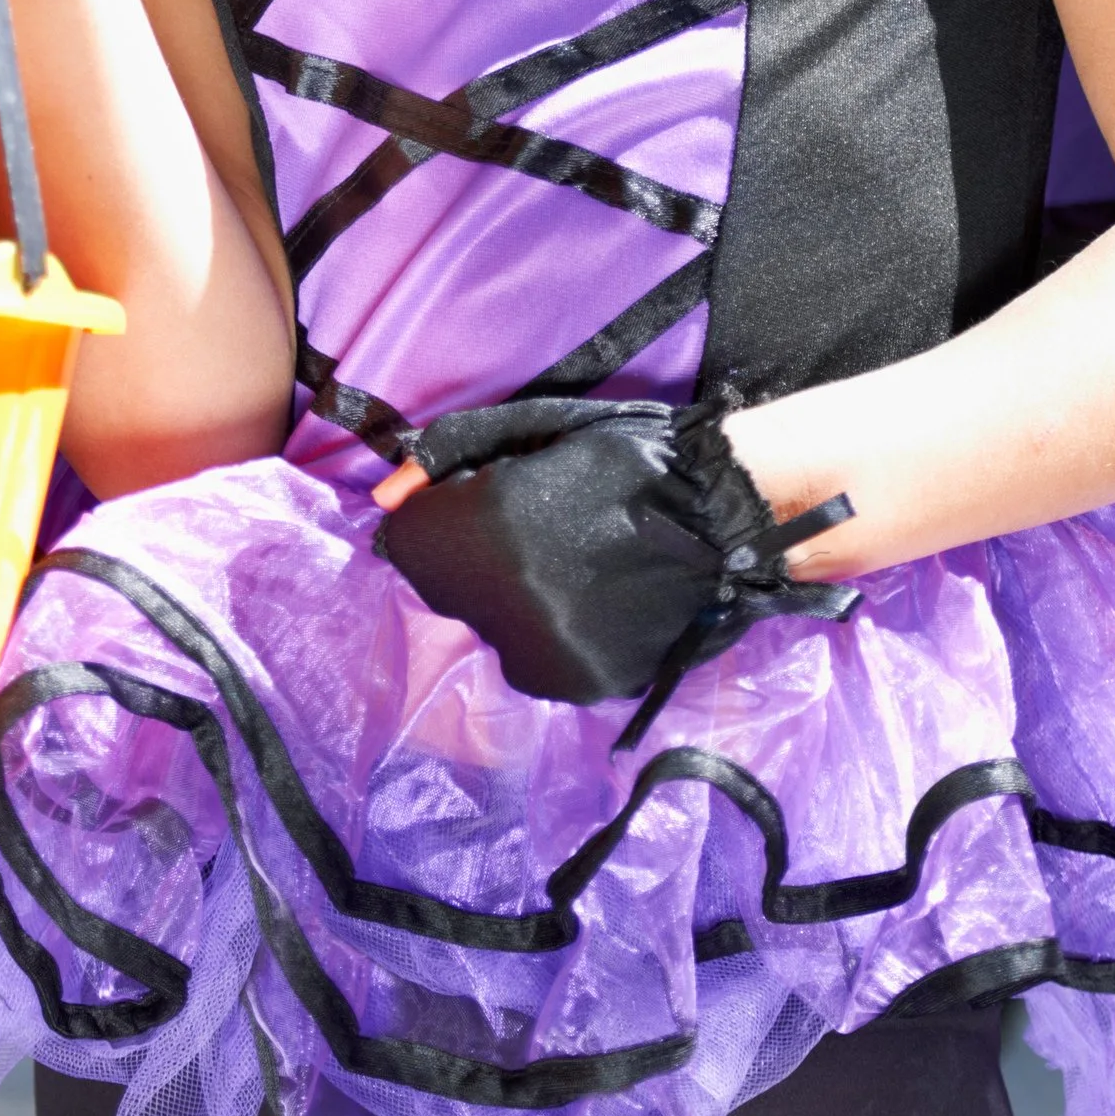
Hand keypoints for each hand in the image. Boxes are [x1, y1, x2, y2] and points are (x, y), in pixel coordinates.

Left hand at [373, 397, 851, 704]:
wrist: (729, 518)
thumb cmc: (626, 461)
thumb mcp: (533, 433)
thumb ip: (451, 459)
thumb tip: (385, 496)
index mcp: (489, 522)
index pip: (406, 542)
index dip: (439, 522)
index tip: (473, 510)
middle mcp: (507, 596)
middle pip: (443, 591)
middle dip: (472, 564)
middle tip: (533, 541)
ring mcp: (545, 648)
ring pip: (487, 632)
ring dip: (510, 607)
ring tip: (569, 575)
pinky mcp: (580, 682)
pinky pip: (535, 662)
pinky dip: (551, 637)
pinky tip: (592, 606)